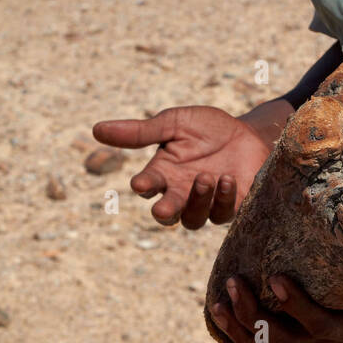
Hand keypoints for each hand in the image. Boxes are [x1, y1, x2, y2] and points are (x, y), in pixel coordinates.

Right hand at [91, 103, 288, 228]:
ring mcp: (206, 202)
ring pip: (194, 218)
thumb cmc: (207, 128)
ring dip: (198, 201)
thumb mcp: (173, 123)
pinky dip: (224, 199)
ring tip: (206, 177)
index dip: (143, 186)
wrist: (247, 132)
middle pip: (167, 214)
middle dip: (165, 211)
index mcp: (163, 173)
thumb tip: (96, 129)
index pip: (147, 186)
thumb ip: (140, 132)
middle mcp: (181, 192)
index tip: (141, 182)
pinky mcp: (232, 205)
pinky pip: (223, 213)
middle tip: (164, 208)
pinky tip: (227, 179)